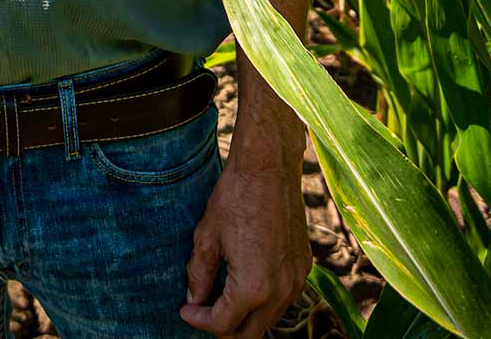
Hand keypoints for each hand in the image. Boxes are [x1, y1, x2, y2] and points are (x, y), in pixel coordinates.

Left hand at [182, 146, 308, 336]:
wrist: (269, 169)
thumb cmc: (235, 198)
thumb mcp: (207, 238)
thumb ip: (199, 276)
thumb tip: (193, 300)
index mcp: (253, 287)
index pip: (223, 324)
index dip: (199, 321)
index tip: (185, 310)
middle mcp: (280, 290)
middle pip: (249, 334)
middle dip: (223, 329)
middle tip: (202, 313)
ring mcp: (296, 280)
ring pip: (269, 320)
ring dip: (245, 318)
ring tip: (221, 300)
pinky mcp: (304, 267)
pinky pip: (284, 300)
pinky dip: (264, 303)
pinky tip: (245, 285)